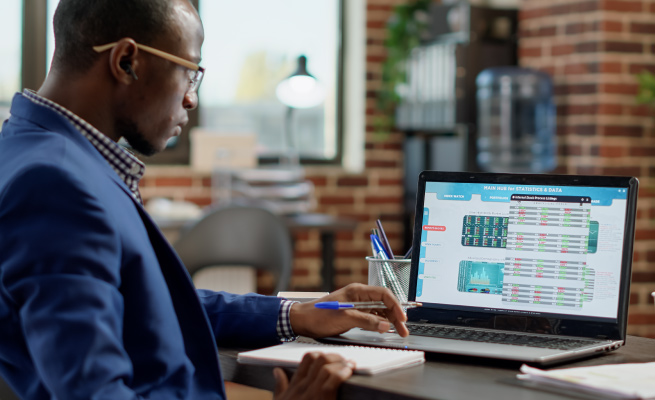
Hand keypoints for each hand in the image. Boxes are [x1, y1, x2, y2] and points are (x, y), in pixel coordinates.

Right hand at [273, 352, 352, 399]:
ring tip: (350, 365)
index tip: (331, 358)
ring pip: (326, 367)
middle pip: (319, 359)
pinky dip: (342, 373)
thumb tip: (277, 371)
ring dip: (341, 363)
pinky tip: (348, 373)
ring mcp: (311, 394)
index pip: (307, 359)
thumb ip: (279, 386)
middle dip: (335, 356)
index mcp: (294, 386)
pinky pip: (332, 380)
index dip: (322, 354)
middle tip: (345, 361)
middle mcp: (302, 387)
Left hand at [289, 283, 408, 337]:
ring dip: (390, 321)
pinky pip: (372, 317)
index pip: (383, 294)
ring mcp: (357, 305)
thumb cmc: (319, 316)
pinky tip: (385, 330)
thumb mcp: (344, 318)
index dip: (395, 305)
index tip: (401, 318)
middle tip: (404, 330)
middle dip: (395, 315)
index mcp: (358, 291)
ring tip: (399, 332)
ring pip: (380, 311)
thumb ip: (366, 321)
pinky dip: (380, 323)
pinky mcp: (354, 314)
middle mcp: (359, 296)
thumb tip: (385, 325)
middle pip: (384, 303)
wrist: (302, 321)